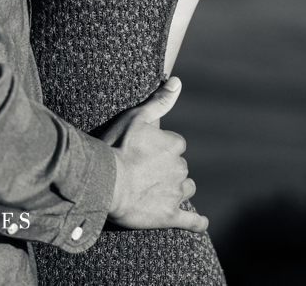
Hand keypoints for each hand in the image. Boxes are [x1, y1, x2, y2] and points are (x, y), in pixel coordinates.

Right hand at [100, 77, 207, 232]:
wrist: (104, 183)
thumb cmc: (116, 148)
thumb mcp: (136, 117)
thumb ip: (160, 101)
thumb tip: (178, 81)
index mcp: (175, 145)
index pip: (175, 145)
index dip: (160, 149)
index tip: (144, 153)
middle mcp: (180, 168)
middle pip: (180, 168)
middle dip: (167, 170)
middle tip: (143, 174)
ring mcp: (175, 193)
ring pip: (186, 190)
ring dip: (177, 191)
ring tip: (157, 194)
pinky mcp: (169, 216)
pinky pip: (190, 220)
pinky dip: (197, 223)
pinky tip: (201, 224)